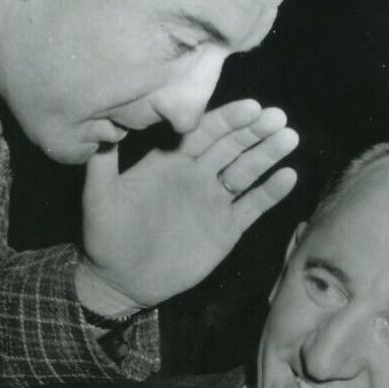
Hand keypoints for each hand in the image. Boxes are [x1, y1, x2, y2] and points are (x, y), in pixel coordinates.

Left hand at [77, 99, 298, 313]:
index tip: (250, 106)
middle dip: (254, 130)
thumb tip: (106, 128)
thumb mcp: (99, 197)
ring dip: (268, 154)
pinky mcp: (227, 228)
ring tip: (289, 138)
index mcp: (171, 160)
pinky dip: (271, 192)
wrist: (122, 281)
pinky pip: (253, 206)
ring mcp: (214, 200)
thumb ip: (103, 164)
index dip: (227, 118)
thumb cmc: (106, 237)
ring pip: (246, 171)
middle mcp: (197, 174)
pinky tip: (288, 176)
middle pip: (231, 145)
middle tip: (278, 116)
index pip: (203, 131)